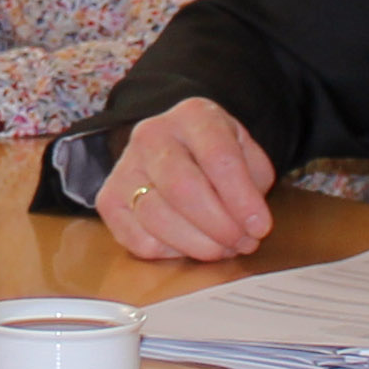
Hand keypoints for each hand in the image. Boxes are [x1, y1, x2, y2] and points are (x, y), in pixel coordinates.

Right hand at [93, 100, 277, 260]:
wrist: (178, 149)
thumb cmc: (217, 157)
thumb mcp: (246, 156)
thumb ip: (253, 184)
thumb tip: (250, 225)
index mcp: (193, 116)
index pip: (219, 159)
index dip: (242, 199)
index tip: (260, 227)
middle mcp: (152, 135)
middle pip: (183, 188)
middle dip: (219, 226)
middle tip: (242, 243)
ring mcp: (125, 167)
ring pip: (157, 217)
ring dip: (198, 244)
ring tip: (222, 248)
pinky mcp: (109, 199)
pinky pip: (138, 239)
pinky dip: (170, 252)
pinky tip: (189, 244)